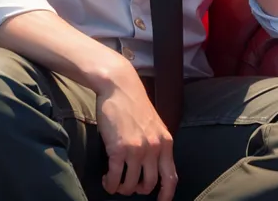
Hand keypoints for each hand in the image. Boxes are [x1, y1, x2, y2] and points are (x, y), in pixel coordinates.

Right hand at [96, 66, 177, 198]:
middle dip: (137, 190)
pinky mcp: (118, 149)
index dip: (166, 195)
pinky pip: (115, 177)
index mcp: (166, 143)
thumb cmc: (135, 106)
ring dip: (120, 188)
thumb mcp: (155, 126)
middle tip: (128, 185)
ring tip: (114, 182)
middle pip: (148, 185)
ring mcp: (137, 149)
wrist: (120, 87)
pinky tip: (106, 179)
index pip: (171, 177)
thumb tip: (152, 168)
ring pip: (130, 185)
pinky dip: (110, 183)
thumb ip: (157, 145)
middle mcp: (154, 148)